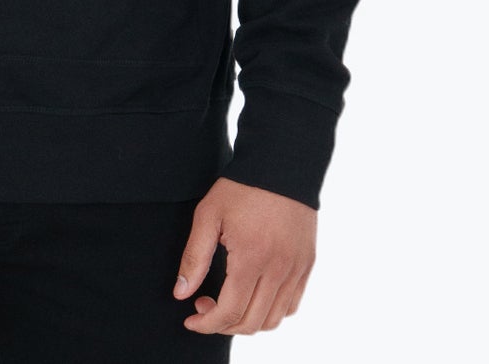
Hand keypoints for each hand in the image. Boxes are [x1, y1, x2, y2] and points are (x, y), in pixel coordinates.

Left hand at [173, 177, 315, 335]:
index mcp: (252, 258)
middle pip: (251, 323)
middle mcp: (278, 270)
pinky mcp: (307, 265)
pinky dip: (271, 311)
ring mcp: (296, 269)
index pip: (230, 312)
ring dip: (247, 322)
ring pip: (274, 320)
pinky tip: (253, 295)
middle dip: (223, 325)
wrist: (282, 164)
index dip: (207, 324)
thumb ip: (194, 257)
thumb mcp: (208, 215)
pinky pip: (291, 305)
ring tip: (228, 302)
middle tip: (204, 305)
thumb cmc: (241, 188)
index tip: (190, 319)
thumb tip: (181, 294)